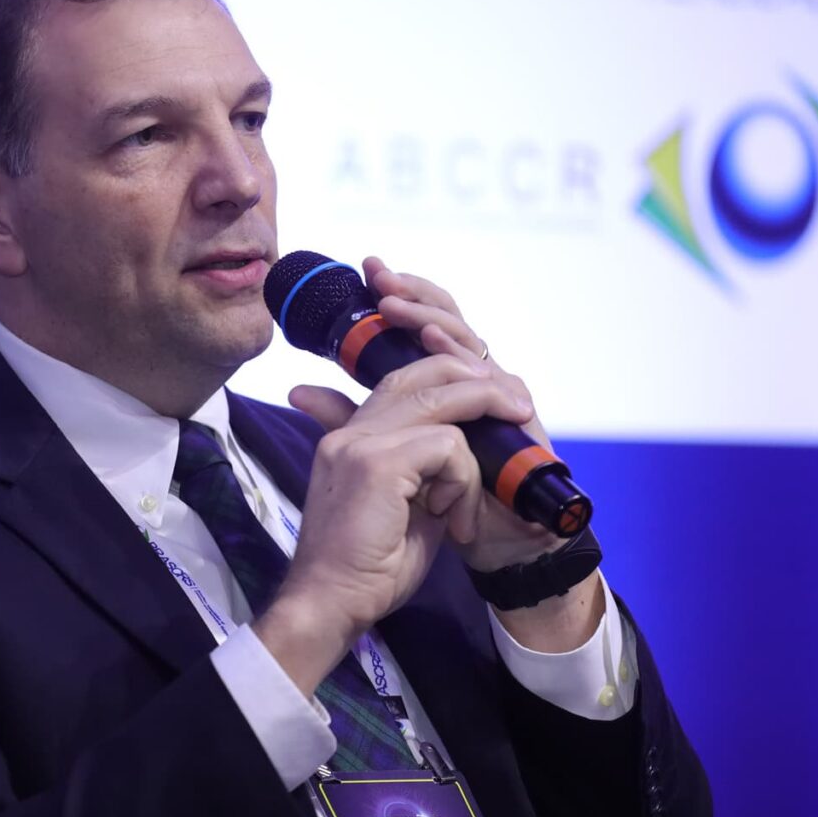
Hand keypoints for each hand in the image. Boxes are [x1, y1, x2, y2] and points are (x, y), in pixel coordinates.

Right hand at [253, 352, 523, 694]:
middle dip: (478, 385)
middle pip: (421, 374)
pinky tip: (453, 521)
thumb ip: (425, 473)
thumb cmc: (367, 571)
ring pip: (442, 403)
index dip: (448, 380)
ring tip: (466, 508)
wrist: (331, 604)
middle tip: (517, 409)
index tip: (492, 401)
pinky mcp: (377, 462)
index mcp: (351, 439)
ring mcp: (360, 442)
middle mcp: (351, 431)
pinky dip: (463, 482)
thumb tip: (459, 453)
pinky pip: (447, 446)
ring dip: (475, 454)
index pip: (401, 382)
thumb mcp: (405, 510)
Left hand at [362, 257, 604, 652]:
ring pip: (466, 338)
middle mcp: (466, 382)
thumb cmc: (428, 508)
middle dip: (411, 293)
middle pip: (444, 320)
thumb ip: (347, 418)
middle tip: (378, 273)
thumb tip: (299, 389)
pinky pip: (495, 375)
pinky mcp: (517, 416)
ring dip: (430, 316)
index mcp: (433, 384)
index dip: (397, 295)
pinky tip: (434, 342)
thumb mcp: (375, 457)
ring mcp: (494, 394)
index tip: (366, 270)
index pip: (418, 324)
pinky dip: (463, 355)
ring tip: (395, 304)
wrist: (478, 546)